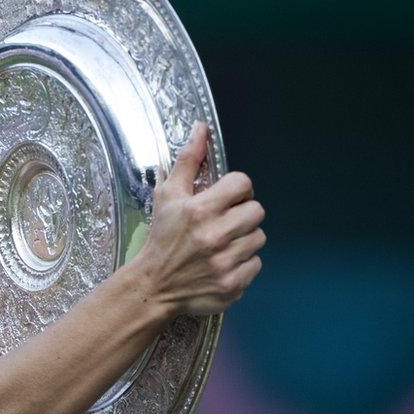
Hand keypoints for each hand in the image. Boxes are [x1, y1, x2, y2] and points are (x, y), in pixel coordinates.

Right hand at [127, 121, 265, 315]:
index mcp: (200, 210)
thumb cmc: (162, 237)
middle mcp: (216, 235)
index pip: (243, 184)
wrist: (154, 285)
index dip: (236, 189)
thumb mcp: (168, 196)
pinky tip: (223, 262)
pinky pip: (256, 264)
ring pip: (259, 238)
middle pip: (257, 211)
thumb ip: (187, 160)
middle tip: (224, 221)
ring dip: (243, 239)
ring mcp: (226, 262)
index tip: (224, 198)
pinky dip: (242, 263)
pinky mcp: (234, 285)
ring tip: (222, 243)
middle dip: (242, 214)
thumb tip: (201, 127)